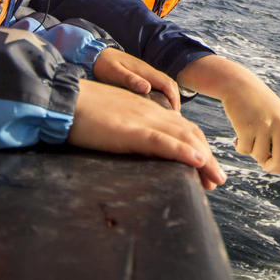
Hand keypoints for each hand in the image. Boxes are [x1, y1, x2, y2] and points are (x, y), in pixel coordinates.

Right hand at [68, 79, 226, 190]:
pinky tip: (198, 161)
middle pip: (188, 133)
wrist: (63, 100)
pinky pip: (163, 141)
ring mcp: (142, 120)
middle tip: (216, 180)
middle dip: (206, 157)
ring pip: (183, 138)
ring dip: (204, 159)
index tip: (204, 167)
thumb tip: (138, 147)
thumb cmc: (82, 112)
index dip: (196, 146)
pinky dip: (183, 151)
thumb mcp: (114, 120)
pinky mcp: (131, 130)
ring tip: (216, 179)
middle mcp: (150, 112)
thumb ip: (130, 130)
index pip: (180, 127)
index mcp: (146, 109)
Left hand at [93, 46, 180, 110]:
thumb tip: (147, 88)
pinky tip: (155, 108)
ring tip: (167, 115)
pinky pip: (157, 87)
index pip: (167, 84)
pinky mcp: (141, 77)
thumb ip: (129, 79)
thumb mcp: (114, 72)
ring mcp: (145, 74)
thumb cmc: (104, 64)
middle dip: (175, 101)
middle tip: (173, 118)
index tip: (174, 115)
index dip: (174, 99)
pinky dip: (161, 97)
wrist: (96, 55)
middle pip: (170, 85)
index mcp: (145, 71)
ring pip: (164, 86)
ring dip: (169, 99)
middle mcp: (148, 72)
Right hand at [178, 56, 279, 177]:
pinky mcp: (247, 127)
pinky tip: (239, 134)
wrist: (238, 84)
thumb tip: (278, 170)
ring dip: (253, 151)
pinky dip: (240, 146)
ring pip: (260, 157)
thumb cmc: (258, 105)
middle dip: (271, 167)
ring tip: (249, 135)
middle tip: (264, 163)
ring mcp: (265, 126)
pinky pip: (244, 150)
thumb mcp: (275, 119)